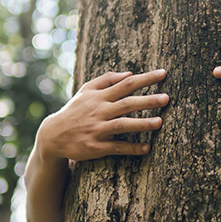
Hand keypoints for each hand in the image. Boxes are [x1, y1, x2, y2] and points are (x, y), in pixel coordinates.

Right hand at [37, 69, 168, 161]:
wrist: (53, 135)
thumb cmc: (75, 110)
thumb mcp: (86, 91)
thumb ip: (107, 80)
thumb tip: (130, 73)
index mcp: (99, 96)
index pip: (126, 84)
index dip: (145, 78)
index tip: (163, 74)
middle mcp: (99, 111)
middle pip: (127, 103)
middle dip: (147, 100)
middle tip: (166, 98)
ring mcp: (97, 129)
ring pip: (122, 125)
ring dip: (142, 124)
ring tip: (160, 122)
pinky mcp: (96, 147)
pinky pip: (117, 147)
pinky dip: (132, 148)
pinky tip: (147, 148)